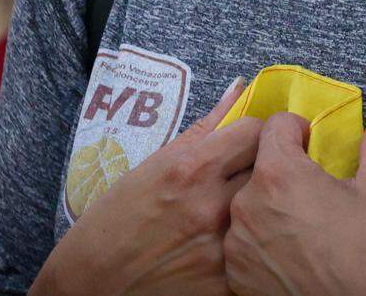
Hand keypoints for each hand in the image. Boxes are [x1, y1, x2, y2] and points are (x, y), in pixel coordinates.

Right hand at [38, 76, 260, 295]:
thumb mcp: (157, 161)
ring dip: (261, 204)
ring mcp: (221, 247)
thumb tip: (238, 89)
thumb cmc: (120, 215)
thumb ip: (206, 126)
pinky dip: (252, 243)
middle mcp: (210, 204)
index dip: (256, 133)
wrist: (96, 279)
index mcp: (192, 167)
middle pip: (268, 167)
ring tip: (246, 206)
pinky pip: (257, 250)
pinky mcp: (226, 283)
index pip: (255, 132)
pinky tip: (238, 241)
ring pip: (266, 210)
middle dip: (263, 165)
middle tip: (249, 172)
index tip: (249, 141)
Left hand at [223, 98, 365, 295]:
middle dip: (282, 169)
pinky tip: (287, 251)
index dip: (298, 132)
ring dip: (267, 204)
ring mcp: (237, 240)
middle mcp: (247, 202)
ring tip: (300, 224)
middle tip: (311, 191)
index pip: (274, 125)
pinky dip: (259, 240)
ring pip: (246, 201)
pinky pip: (240, 239)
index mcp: (279, 172)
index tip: (313, 149)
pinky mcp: (235, 272)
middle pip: (258, 163)